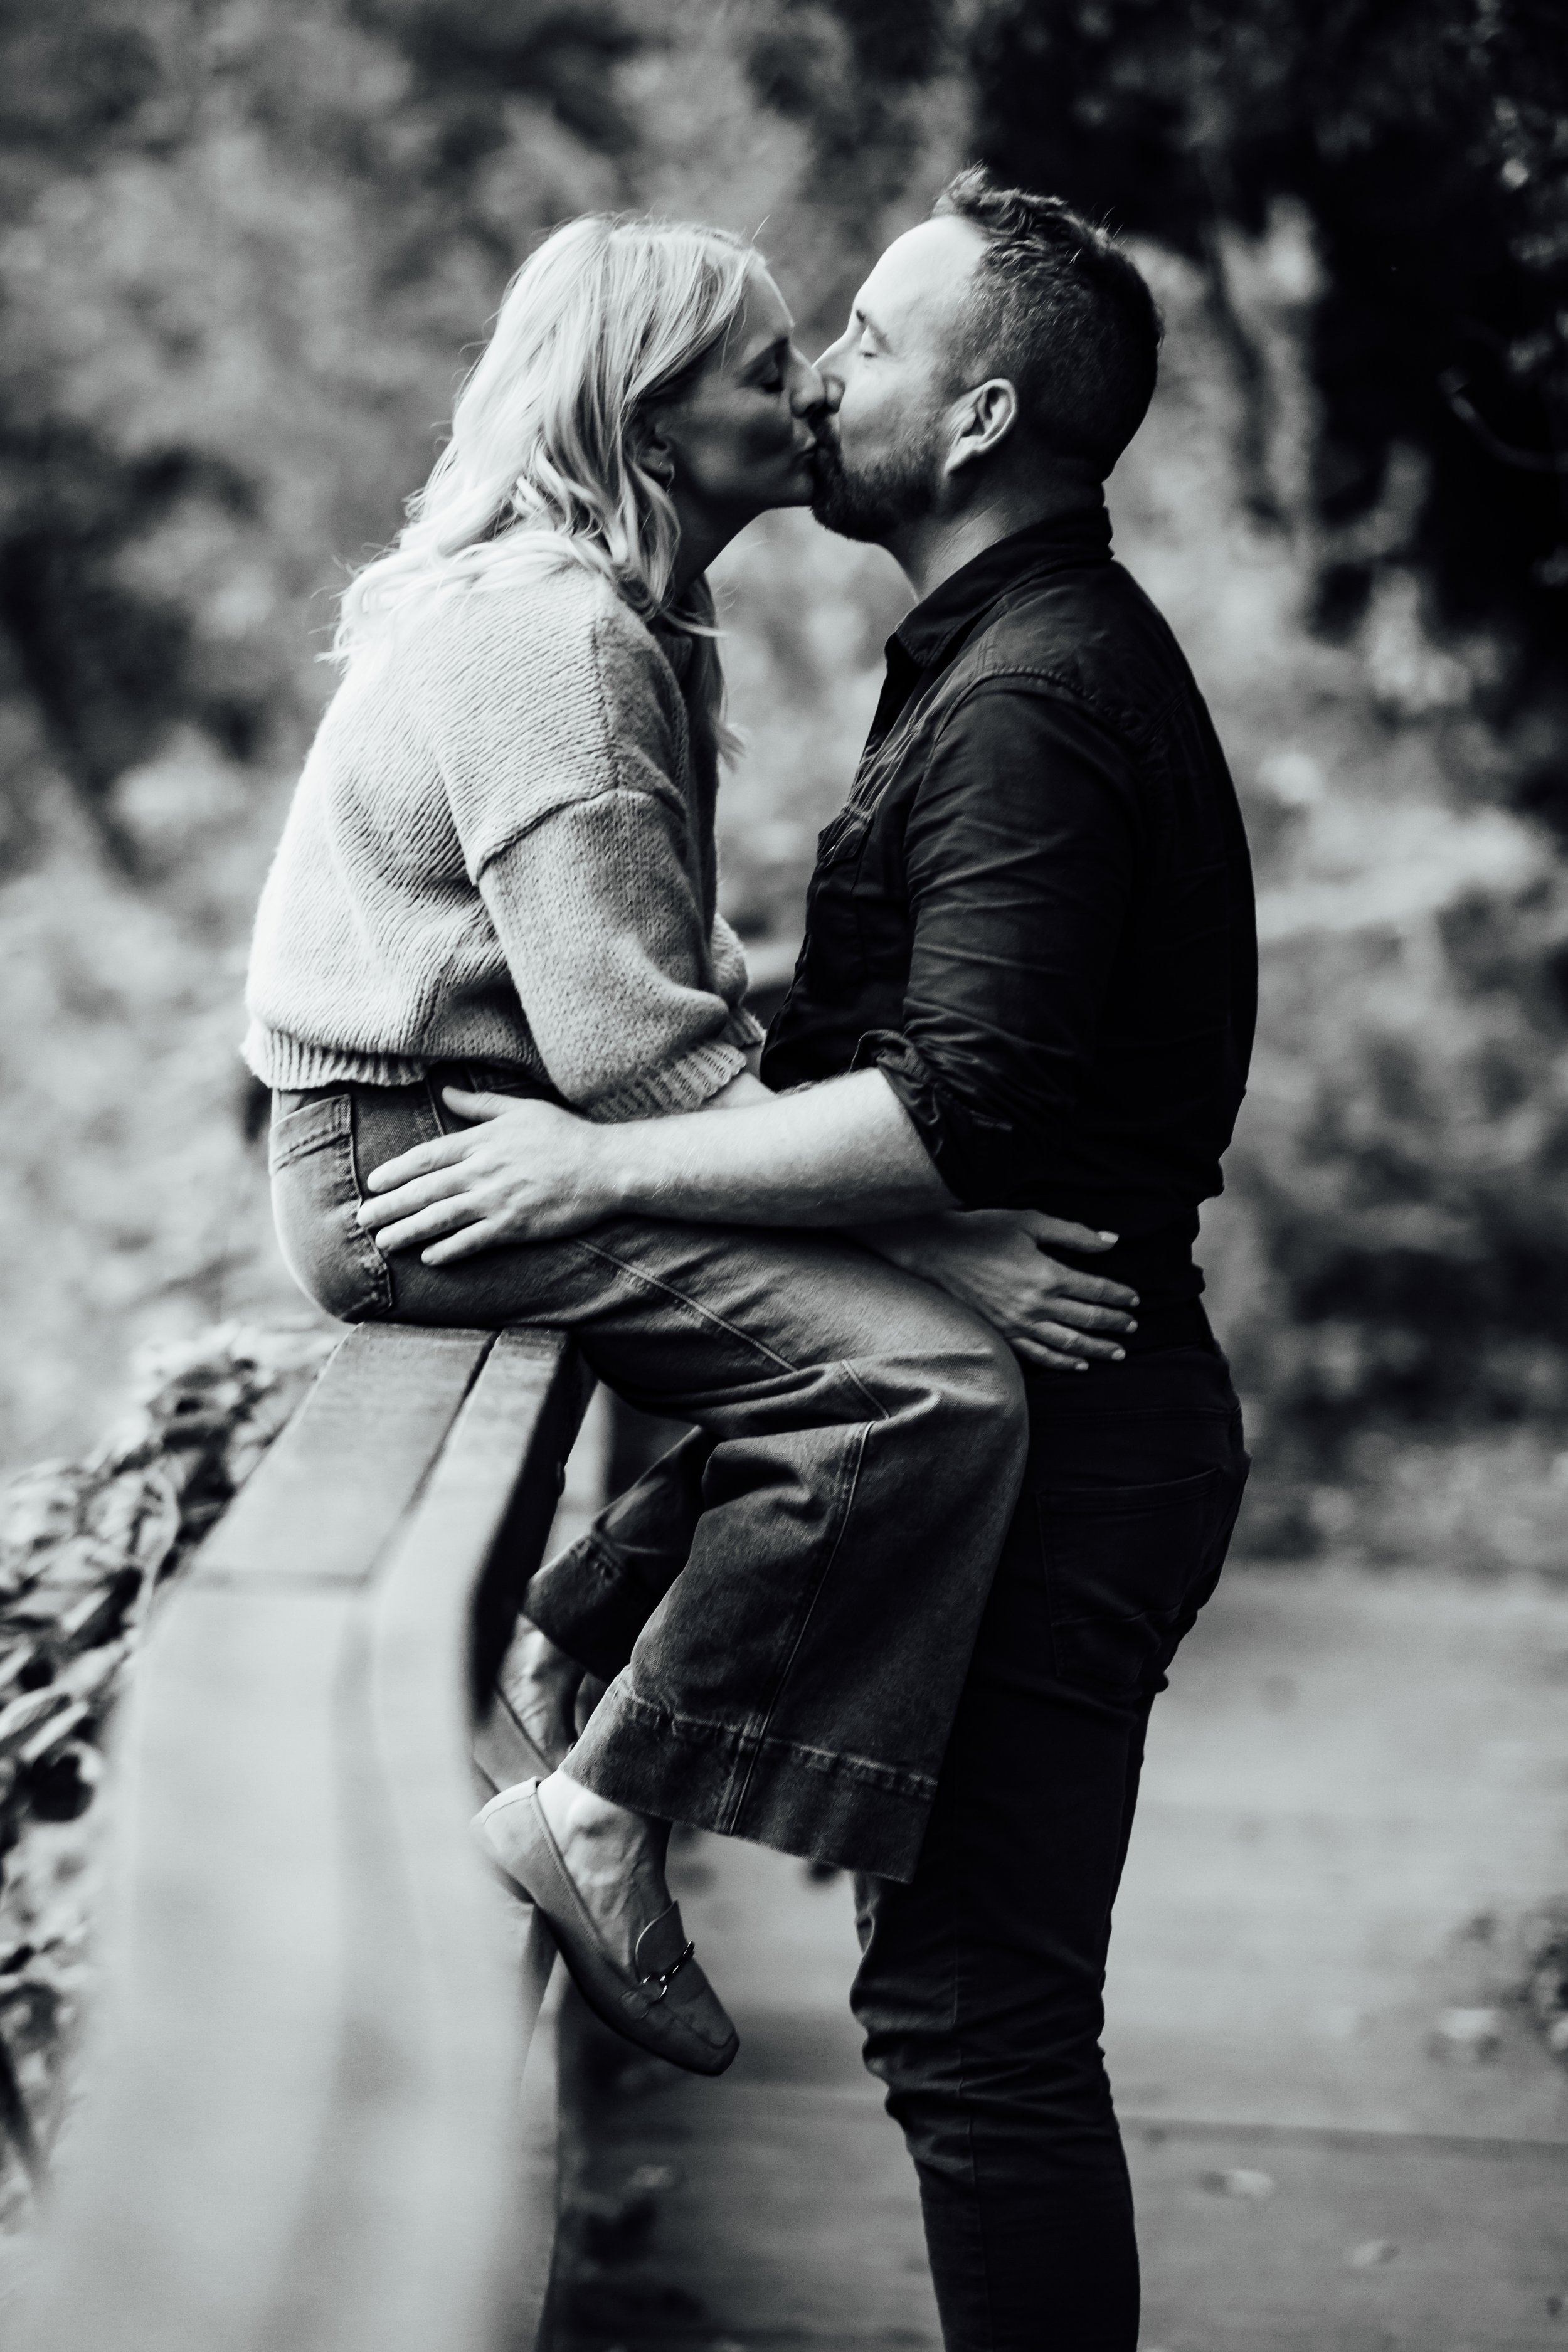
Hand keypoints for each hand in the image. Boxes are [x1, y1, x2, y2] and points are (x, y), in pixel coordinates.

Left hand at [356, 1088, 620, 1262]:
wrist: (605, 1167)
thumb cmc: (565, 1135)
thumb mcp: (521, 1109)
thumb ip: (479, 1105)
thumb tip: (445, 1090)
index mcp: (482, 1142)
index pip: (427, 1157)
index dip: (396, 1171)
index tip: (372, 1183)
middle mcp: (484, 1171)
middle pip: (425, 1190)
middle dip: (390, 1206)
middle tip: (362, 1219)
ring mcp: (498, 1200)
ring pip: (442, 1218)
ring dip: (409, 1231)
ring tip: (384, 1243)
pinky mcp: (515, 1225)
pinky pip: (474, 1240)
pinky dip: (450, 1250)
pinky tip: (429, 1258)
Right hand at [879, 1209, 1138, 1372]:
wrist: (938, 1250)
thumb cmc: (984, 1231)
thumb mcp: (1031, 1222)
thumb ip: (1074, 1234)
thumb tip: (1111, 1241)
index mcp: (1047, 1274)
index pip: (1096, 1290)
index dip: (1120, 1295)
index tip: (1134, 1299)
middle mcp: (1036, 1304)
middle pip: (1088, 1319)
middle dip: (1115, 1323)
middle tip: (1132, 1326)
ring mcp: (1019, 1323)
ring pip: (1068, 1343)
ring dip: (1097, 1349)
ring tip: (1117, 1352)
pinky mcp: (1003, 1333)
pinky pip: (1038, 1354)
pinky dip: (1062, 1363)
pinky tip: (1079, 1365)